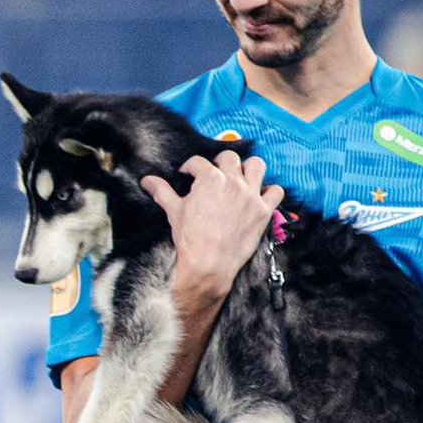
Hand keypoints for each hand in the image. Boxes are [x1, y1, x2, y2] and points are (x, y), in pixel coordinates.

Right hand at [141, 151, 283, 299]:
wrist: (208, 265)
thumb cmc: (190, 238)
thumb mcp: (174, 211)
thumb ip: (162, 191)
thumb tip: (147, 180)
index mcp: (210, 178)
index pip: (198, 162)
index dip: (190, 168)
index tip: (188, 175)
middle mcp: (233, 181)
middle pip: (229, 158)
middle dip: (219, 163)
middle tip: (214, 175)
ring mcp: (250, 195)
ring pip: (257, 165)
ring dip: (249, 168)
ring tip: (241, 177)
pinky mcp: (263, 211)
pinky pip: (276, 192)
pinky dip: (270, 191)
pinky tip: (261, 196)